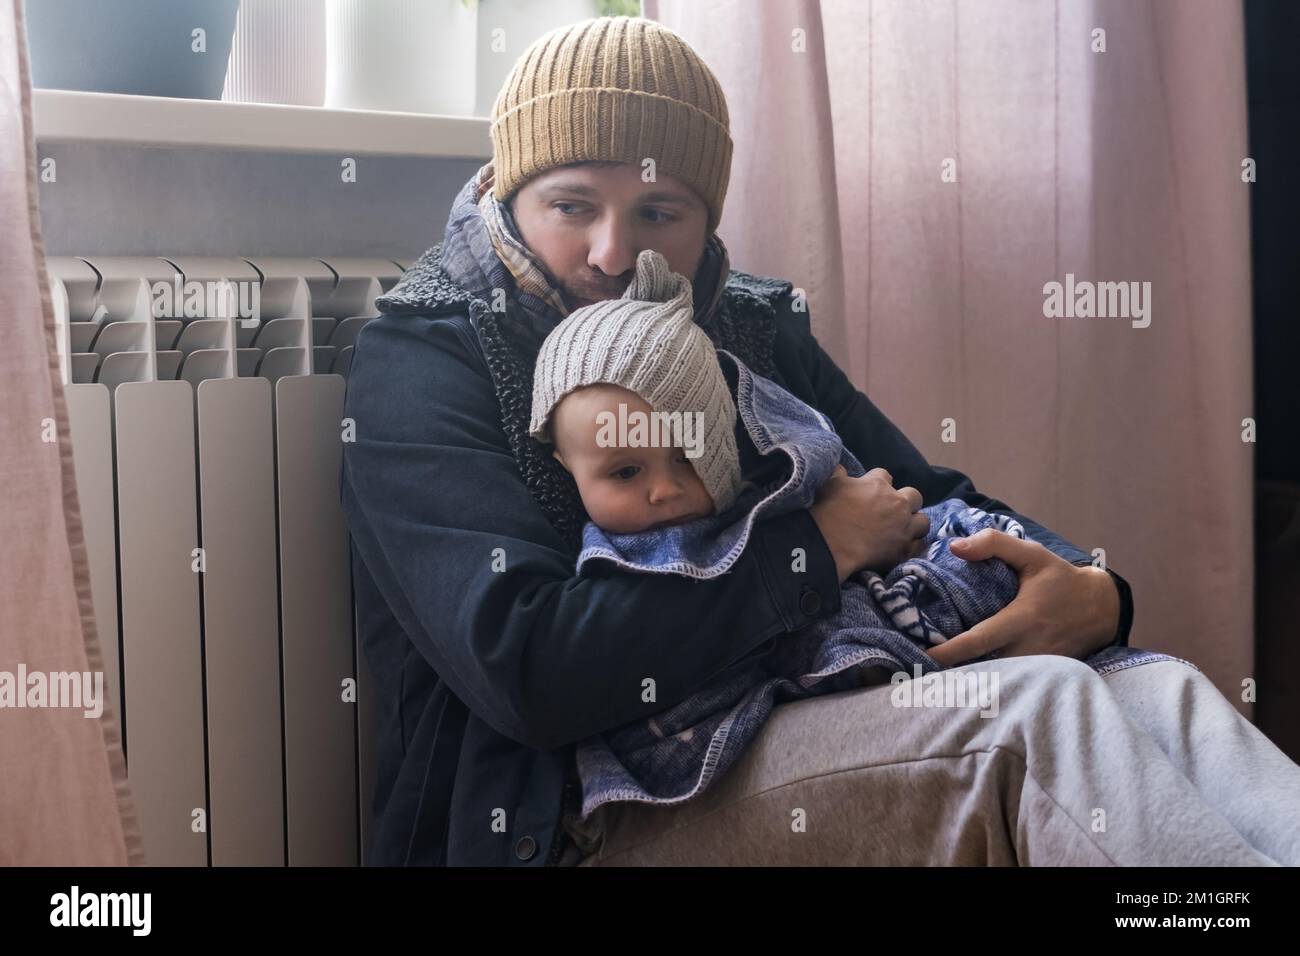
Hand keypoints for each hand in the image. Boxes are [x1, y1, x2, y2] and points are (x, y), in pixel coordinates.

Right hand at [809, 465, 929, 583]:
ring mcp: (903, 528)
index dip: (878, 484)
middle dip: (905, 501)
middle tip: (892, 511)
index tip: (871, 493)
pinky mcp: (903, 550)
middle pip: (914, 496)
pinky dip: (912, 546)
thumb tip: (841, 468)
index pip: (886, 476)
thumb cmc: (825, 512)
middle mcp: (897, 504)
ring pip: (923, 521)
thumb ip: (838, 475)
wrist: (827, 545)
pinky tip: (903, 547)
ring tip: (902, 530)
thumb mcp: (829, 485)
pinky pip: (919, 545)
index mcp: (878, 484)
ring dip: (914, 524)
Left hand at [925, 529, 1119, 666]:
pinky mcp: (1044, 676)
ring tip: (938, 677)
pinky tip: (967, 681)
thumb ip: (994, 544)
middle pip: (985, 669)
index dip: (950, 650)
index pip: (980, 640)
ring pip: (998, 680)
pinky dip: (990, 683)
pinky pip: (1012, 683)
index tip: (925, 655)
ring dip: (970, 681)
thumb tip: (955, 547)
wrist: (1102, 608)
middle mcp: (1030, 648)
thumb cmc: (1061, 579)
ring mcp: (1038, 667)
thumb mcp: (1032, 554)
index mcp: (1023, 619)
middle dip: (955, 673)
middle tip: (923, 669)